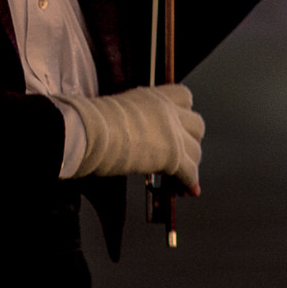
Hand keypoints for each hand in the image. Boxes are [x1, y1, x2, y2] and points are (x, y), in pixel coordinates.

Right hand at [54, 84, 204, 192]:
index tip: (176, 126)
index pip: (184, 97)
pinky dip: (189, 182)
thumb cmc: (91, 122)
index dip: (183, 113)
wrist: (90, 130)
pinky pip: (190, 172)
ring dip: (189, 164)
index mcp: (155, 97)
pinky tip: (187, 191)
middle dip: (190, 140)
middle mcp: (169, 111)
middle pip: (196, 125)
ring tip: (178, 179)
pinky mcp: (173, 155)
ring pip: (195, 151)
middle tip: (179, 155)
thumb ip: (132, 120)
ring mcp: (174, 133)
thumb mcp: (117, 111)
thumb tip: (129, 136)